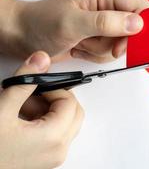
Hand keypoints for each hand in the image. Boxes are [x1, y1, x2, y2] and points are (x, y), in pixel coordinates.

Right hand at [0, 51, 83, 168]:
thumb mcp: (2, 109)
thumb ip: (25, 82)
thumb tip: (42, 59)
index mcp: (54, 138)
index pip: (70, 103)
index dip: (55, 88)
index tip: (37, 84)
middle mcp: (59, 150)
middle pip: (73, 113)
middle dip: (55, 98)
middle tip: (33, 93)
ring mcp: (53, 157)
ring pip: (65, 124)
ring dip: (48, 110)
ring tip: (21, 106)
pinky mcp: (45, 160)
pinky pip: (56, 135)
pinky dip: (44, 122)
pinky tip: (21, 118)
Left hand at [1, 0, 148, 62]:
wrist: (25, 36)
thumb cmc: (42, 23)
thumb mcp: (73, 23)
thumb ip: (106, 23)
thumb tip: (138, 24)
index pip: (142, 7)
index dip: (143, 28)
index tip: (128, 45)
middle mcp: (110, 4)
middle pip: (136, 29)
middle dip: (117, 42)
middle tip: (96, 44)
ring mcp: (106, 21)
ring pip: (124, 43)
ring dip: (103, 50)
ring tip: (82, 42)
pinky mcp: (102, 35)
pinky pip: (112, 51)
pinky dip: (97, 54)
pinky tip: (81, 47)